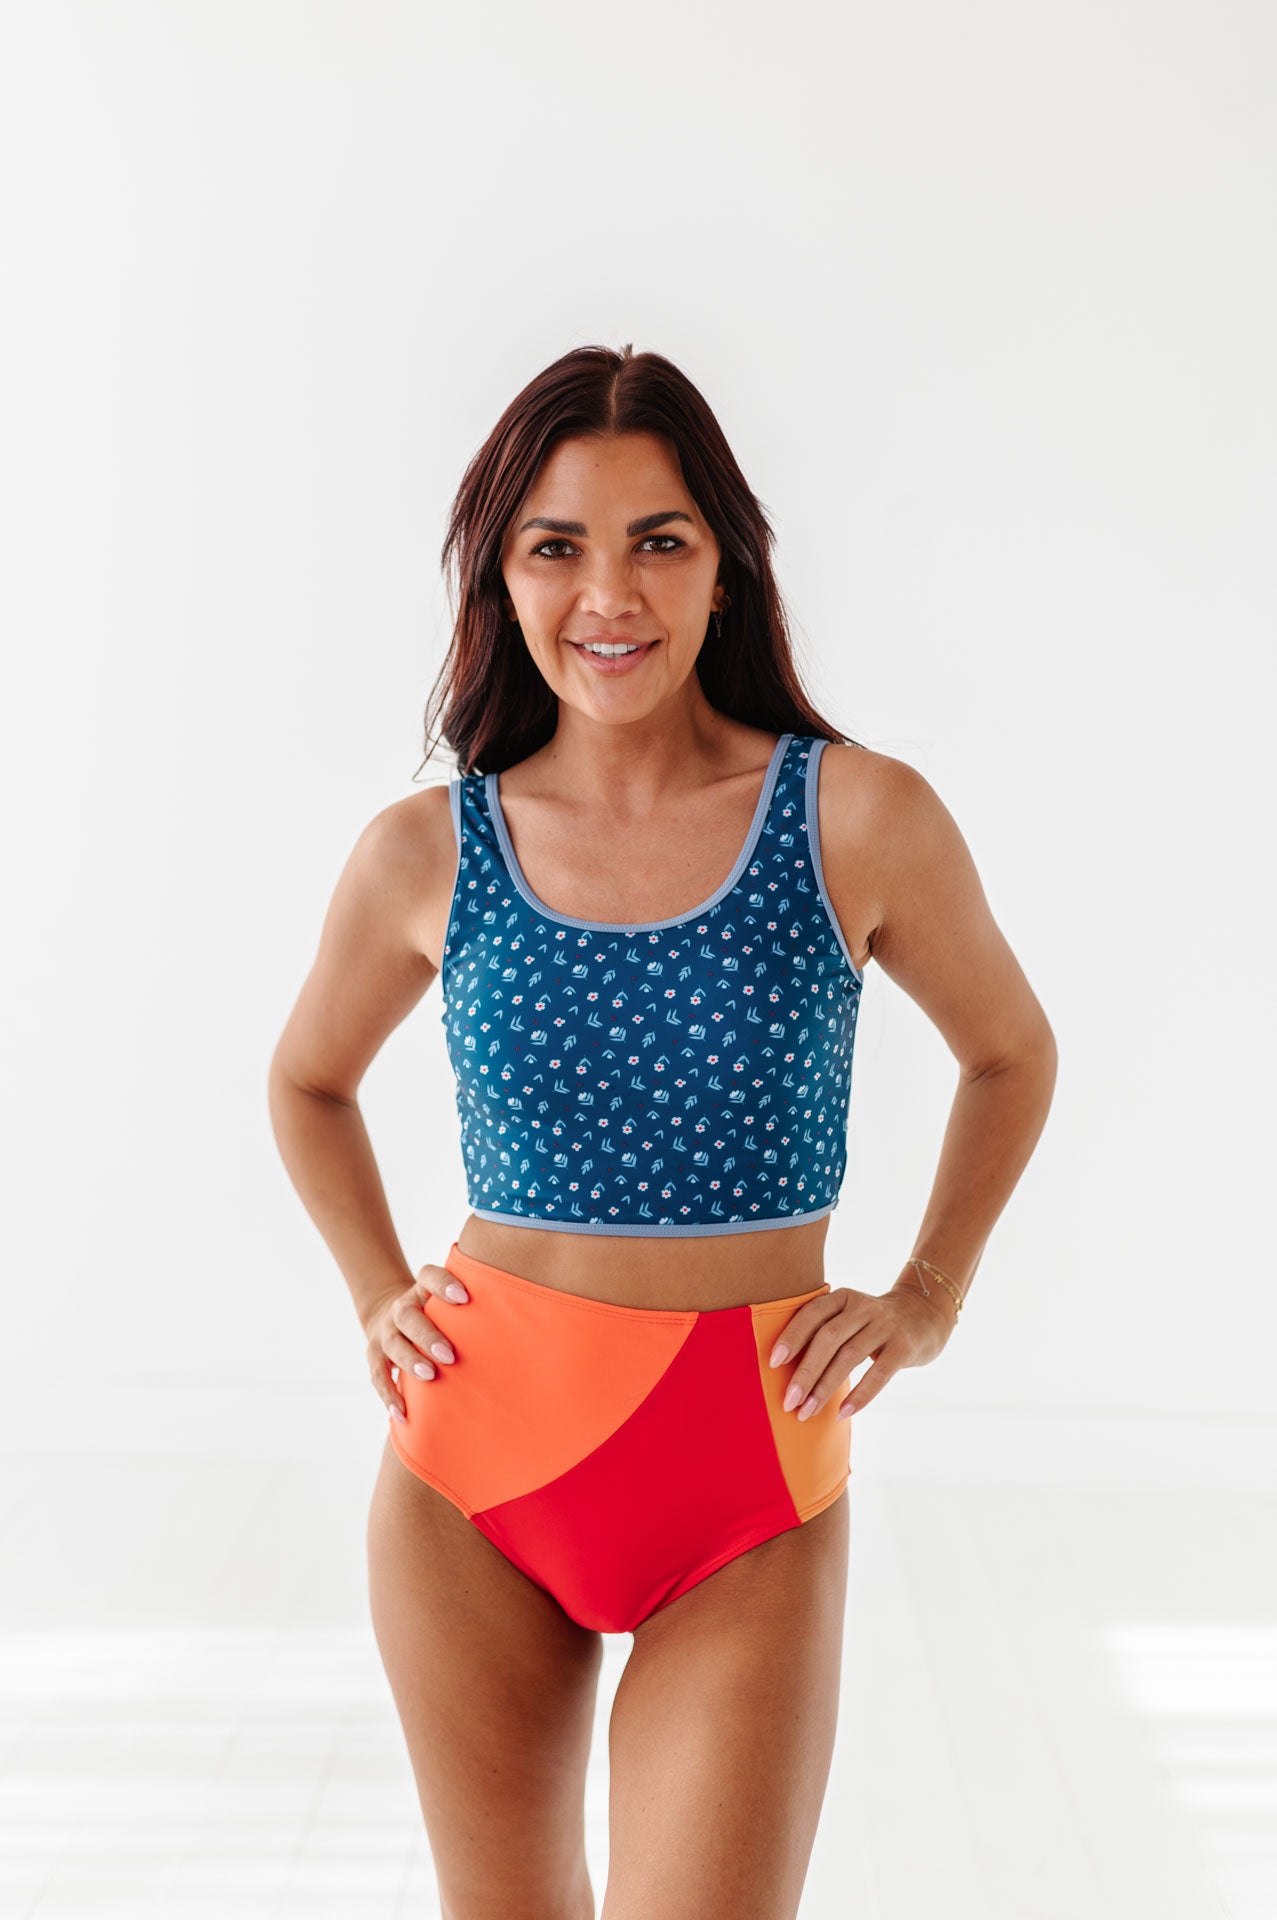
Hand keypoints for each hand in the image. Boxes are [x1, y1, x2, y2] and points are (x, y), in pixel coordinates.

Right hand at [364, 1261, 470, 1423]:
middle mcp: (401, 1308)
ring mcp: (386, 1331)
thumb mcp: (449, 1300)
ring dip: (409, 1360)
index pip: (428, 1276)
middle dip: (428, 1335)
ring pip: (393, 1343)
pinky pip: (377, 1375)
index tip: (465, 1298)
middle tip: (449, 1355)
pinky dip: (389, 1394)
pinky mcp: (375, 1354)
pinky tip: (403, 1412)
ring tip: (429, 1376)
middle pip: (408, 1316)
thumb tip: (521, 1311)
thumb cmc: (437, 1312)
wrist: (388, 1315)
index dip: (443, 1284)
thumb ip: (476, 1302)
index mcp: (421, 1289)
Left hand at [767, 1276, 956, 1421]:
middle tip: (788, 1401)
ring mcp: (885, 1326)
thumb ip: (824, 1331)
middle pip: (828, 1339)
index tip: (773, 1362)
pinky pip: (879, 1373)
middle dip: (805, 1372)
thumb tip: (783, 1368)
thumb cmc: (873, 1323)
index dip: (792, 1336)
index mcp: (842, 1298)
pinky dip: (860, 1395)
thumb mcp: (849, 1316)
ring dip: (825, 1388)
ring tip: (807, 1412)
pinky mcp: (904, 1346)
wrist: (925, 1314)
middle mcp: (862, 1307)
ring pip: (849, 1357)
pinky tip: (842, 1413)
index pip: (812, 1314)